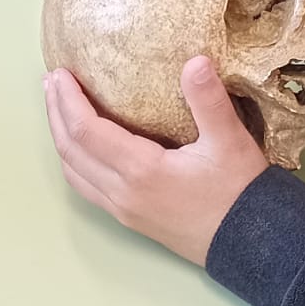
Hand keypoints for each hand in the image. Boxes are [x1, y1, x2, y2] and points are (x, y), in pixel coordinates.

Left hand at [44, 60, 267, 266]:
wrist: (253, 245)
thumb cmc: (241, 192)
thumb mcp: (230, 142)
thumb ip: (209, 100)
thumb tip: (195, 60)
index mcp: (140, 170)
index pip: (86, 131)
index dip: (67, 100)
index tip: (59, 73)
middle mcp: (122, 193)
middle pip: (70, 151)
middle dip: (55, 114)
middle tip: (50, 82)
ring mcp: (123, 209)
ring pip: (73, 172)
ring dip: (61, 138)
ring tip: (58, 109)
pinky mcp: (130, 219)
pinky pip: (87, 187)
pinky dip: (75, 161)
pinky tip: (81, 146)